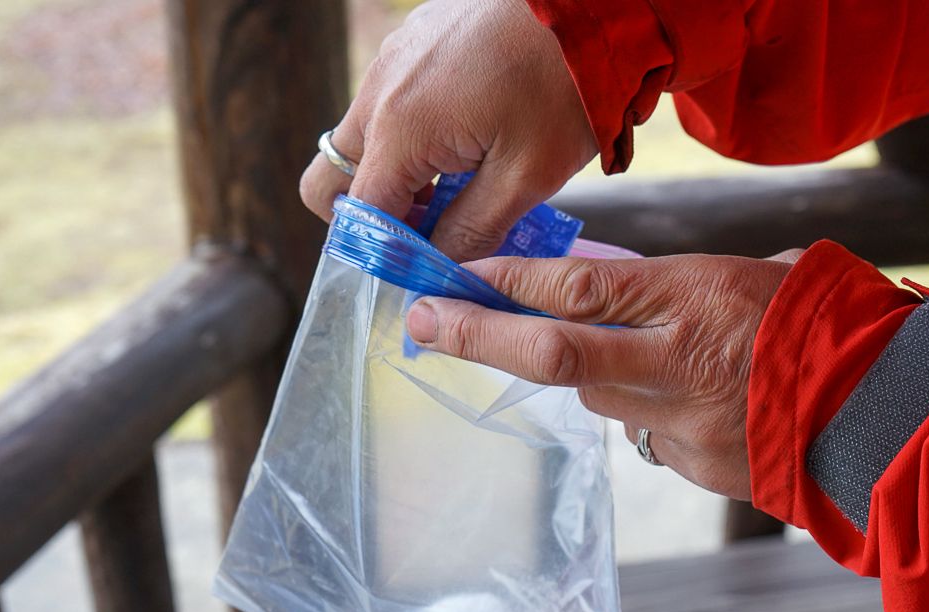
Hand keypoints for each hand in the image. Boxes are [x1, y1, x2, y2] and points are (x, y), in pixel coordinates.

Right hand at [299, 0, 595, 261]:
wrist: (594, 6)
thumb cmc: (566, 89)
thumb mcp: (526, 178)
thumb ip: (471, 230)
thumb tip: (437, 266)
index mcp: (401, 129)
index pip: (360, 216)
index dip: (386, 254)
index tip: (424, 268)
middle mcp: (380, 91)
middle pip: (334, 176)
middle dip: (372, 214)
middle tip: (429, 229)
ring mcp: (393, 58)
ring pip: (363, 138)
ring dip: (398, 173)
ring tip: (460, 184)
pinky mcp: (413, 41)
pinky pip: (389, 100)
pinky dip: (413, 132)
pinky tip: (468, 138)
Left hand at [404, 251, 802, 498]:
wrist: (895, 416)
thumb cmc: (834, 325)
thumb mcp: (757, 276)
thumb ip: (679, 286)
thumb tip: (612, 285)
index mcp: (697, 298)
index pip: (577, 290)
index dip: (508, 284)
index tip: (455, 276)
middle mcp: (677, 362)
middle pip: (554, 352)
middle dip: (478, 336)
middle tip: (423, 323)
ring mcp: (684, 424)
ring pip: (597, 397)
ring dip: (586, 375)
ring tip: (627, 355)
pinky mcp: (696, 467)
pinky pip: (647, 435)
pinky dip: (648, 412)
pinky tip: (692, 402)